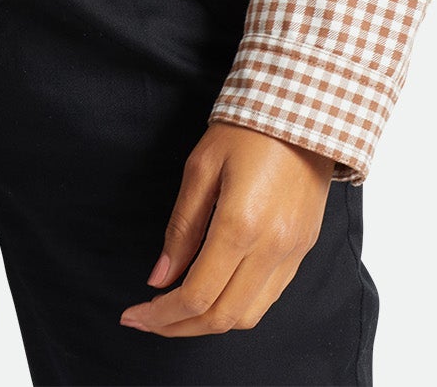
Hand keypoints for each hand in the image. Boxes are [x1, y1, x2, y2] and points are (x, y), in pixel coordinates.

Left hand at [119, 121, 334, 338]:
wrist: (304, 109)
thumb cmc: (246, 129)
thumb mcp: (201, 168)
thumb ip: (181, 228)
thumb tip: (159, 279)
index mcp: (241, 225)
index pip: (197, 294)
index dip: (160, 314)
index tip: (132, 315)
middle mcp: (272, 248)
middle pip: (222, 317)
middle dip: (179, 327)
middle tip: (148, 321)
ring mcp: (293, 252)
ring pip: (249, 316)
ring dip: (209, 323)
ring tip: (177, 313)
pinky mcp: (304, 249)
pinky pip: (269, 297)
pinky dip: (237, 307)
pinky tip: (214, 294)